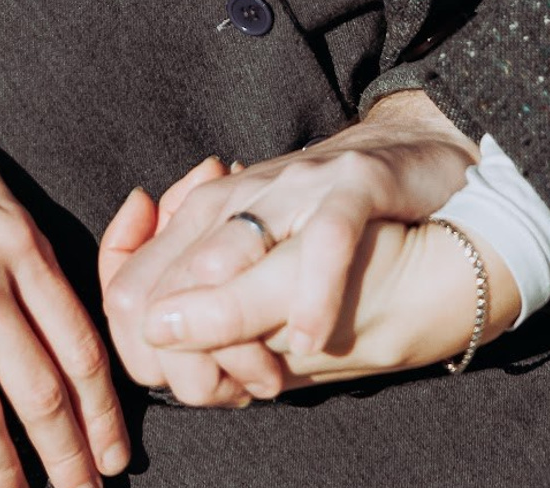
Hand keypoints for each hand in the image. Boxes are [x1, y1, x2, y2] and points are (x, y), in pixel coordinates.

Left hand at [116, 214, 512, 396]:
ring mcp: (295, 186)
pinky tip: (312, 338)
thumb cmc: (331, 217)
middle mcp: (238, 194)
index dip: (142, 340)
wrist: (416, 162)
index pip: (133, 283)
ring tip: (249, 372)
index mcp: (206, 215)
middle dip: (183, 337)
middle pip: (174, 272)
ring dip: (228, 312)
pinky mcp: (353, 182)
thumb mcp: (267, 265)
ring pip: (234, 246)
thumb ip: (212, 302)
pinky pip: (325, 239)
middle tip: (224, 386)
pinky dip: (314, 292)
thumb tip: (159, 351)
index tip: (185, 376)